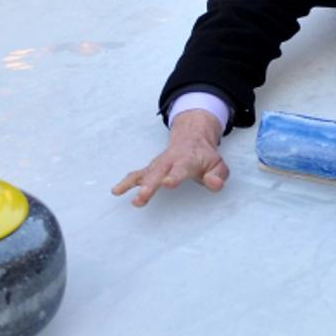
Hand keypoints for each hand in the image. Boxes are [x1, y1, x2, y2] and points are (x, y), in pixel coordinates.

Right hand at [111, 109, 228, 206]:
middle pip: (158, 172)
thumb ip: (218, 175)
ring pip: (145, 173)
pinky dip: (127, 182)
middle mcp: (170, 160)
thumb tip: (213, 184)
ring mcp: (159, 164)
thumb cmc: (204, 157)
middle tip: (141, 196)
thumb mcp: (218, 165)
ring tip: (123, 195)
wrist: (192, 138)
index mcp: (188, 160)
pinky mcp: (151, 168)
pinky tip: (116, 191)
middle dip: (149, 184)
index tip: (168, 183)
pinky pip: (137, 174)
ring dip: (135, 185)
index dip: (174, 176)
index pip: (181, 168)